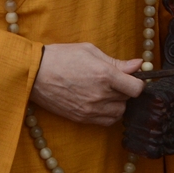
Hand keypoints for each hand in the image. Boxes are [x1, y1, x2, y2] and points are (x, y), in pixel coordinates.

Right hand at [30, 42, 144, 125]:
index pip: (137, 88)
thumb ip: (116, 61)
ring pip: (119, 112)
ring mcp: (91, 109)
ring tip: (105, 92)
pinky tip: (99, 102)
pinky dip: (108, 113)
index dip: (137, 82)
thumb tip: (139, 65)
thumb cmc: (60, 57)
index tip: (132, 78)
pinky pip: (106, 121)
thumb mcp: (89, 50)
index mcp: (104, 74)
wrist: (34, 73)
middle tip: (113, 80)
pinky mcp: (82, 118)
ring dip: (117, 103)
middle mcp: (101, 94)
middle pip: (128, 99)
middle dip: (124, 89)